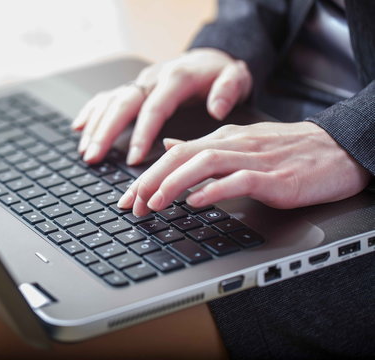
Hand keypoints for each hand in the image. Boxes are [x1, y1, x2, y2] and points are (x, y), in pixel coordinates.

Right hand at [72, 48, 252, 164]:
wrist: (206, 58)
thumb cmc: (218, 74)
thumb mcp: (235, 78)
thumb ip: (229, 89)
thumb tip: (217, 108)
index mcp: (176, 79)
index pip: (154, 108)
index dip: (141, 134)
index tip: (133, 159)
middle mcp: (152, 80)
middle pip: (123, 105)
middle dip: (105, 132)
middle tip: (94, 158)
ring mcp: (139, 84)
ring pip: (110, 102)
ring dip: (94, 127)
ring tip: (86, 152)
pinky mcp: (133, 89)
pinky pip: (106, 97)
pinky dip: (91, 112)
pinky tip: (79, 128)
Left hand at [117, 121, 370, 215]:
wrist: (337, 150)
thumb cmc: (287, 151)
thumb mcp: (239, 144)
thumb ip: (203, 148)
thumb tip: (169, 147)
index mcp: (224, 138)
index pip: (175, 153)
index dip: (147, 175)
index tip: (128, 198)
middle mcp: (234, 144)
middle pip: (182, 156)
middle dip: (151, 180)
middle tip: (131, 204)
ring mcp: (255, 159)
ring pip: (205, 163)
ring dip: (174, 184)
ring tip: (154, 203)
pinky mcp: (276, 177)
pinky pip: (240, 180)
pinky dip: (215, 190)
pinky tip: (196, 203)